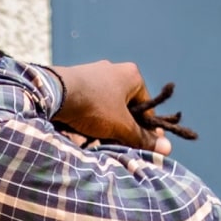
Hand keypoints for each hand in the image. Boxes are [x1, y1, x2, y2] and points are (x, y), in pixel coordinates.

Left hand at [50, 60, 183, 154]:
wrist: (54, 94)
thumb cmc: (94, 106)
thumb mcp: (121, 126)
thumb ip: (142, 138)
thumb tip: (167, 149)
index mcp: (132, 75)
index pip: (147, 107)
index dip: (147, 129)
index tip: (144, 146)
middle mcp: (114, 71)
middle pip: (126, 108)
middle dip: (123, 128)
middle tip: (120, 145)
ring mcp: (94, 75)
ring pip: (107, 108)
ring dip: (106, 126)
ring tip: (100, 141)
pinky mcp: (76, 83)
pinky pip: (91, 105)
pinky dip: (91, 119)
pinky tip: (85, 132)